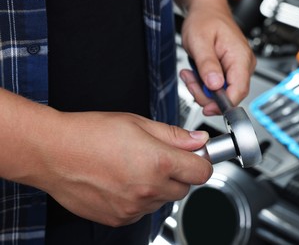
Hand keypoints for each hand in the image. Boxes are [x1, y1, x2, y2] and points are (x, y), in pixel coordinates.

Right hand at [32, 111, 212, 225]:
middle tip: (158, 158)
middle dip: (178, 174)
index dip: (201, 162)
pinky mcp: (119, 218)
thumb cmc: (90, 133)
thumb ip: (174, 136)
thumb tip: (198, 141)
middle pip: (184, 188)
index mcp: (158, 162)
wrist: (53, 152)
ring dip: (157, 187)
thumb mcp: (138, 123)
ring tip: (133, 167)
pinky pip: (142, 210)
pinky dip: (139, 198)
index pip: (202, 172)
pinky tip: (122, 181)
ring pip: (163, 200)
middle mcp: (149, 189)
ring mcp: (134, 207)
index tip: (195, 157)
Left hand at [178, 0, 255, 115]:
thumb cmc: (205, 20)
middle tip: (190, 81)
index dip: (223, 104)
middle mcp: (243, 65)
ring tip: (190, 74)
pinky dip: (205, 85)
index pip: (239, 91)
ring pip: (222, 93)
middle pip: (230, 95)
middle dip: (206, 94)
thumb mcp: (200, 41)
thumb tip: (215, 86)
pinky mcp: (231, 71)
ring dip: (202, 89)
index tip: (206, 107)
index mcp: (240, 58)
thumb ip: (207, 65)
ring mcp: (238, 69)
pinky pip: (219, 87)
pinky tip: (197, 74)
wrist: (206, 11)